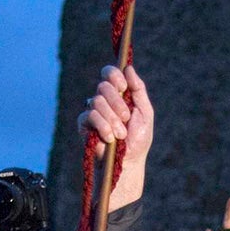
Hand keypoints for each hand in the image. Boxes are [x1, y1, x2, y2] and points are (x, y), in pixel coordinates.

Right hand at [76, 64, 153, 211]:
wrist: (128, 162)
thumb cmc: (139, 140)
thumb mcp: (145, 113)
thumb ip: (139, 90)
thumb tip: (128, 68)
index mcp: (119, 95)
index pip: (109, 74)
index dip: (114, 75)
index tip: (123, 87)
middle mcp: (104, 100)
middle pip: (104, 86)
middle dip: (117, 102)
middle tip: (126, 118)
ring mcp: (93, 112)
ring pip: (97, 101)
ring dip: (112, 119)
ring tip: (121, 134)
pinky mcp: (84, 124)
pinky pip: (89, 115)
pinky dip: (103, 127)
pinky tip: (110, 138)